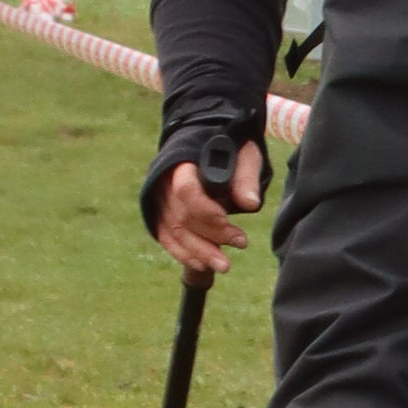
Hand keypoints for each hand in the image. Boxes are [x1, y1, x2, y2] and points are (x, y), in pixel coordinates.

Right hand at [151, 132, 262, 273]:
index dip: (206, 211)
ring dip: (199, 252)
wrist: (206, 141)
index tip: (229, 221)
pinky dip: (183, 253)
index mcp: (181, 161)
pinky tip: (202, 264)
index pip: (185, 189)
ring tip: (224, 265)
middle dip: (211, 236)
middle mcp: (163, 180)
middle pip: (181, 216)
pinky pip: (166, 236)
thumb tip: (250, 204)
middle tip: (241, 244)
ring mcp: (158, 197)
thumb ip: (246, 176)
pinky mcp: (159, 212)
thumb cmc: (229, 148)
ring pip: (174, 231)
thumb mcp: (244, 154)